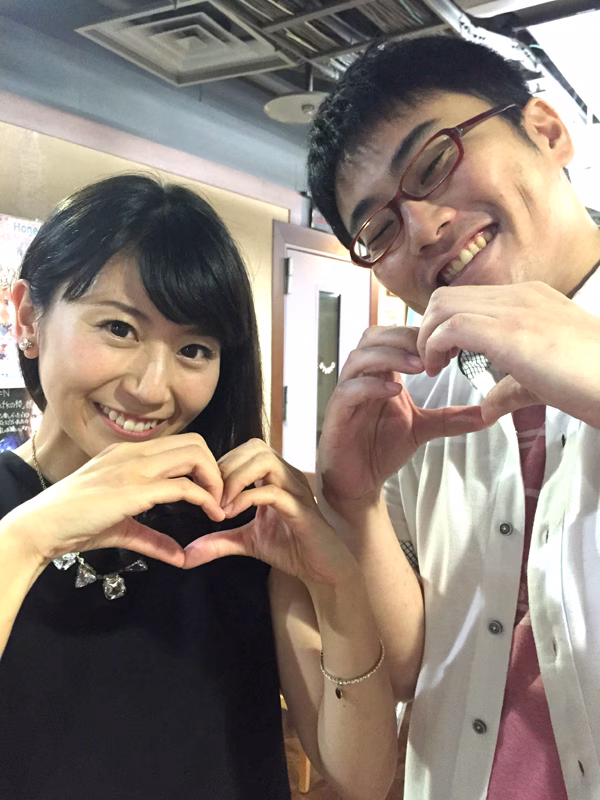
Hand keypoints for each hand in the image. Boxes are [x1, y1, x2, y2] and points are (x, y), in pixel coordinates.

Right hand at [6, 433, 225, 566]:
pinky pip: (183, 486)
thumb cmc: (75, 523)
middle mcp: (134, 453)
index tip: (211, 493)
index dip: (203, 466)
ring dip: (215, 480)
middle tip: (220, 498)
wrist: (41, 527)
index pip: (181, 444)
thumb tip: (180, 556)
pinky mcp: (134, 489)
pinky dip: (205, 499)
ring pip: (194, 455)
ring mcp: (134, 467)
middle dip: (216, 469)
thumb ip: (153, 538)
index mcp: (129, 454)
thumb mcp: (122, 527)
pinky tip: (211, 514)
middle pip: (195, 443)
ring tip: (219, 506)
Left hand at [183, 439, 356, 586]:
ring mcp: (297, 490)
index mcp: (275, 477)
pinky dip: (248, 498)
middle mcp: (288, 476)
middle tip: (210, 495)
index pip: (246, 450)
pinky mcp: (302, 510)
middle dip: (226, 467)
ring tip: (221, 504)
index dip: (222, 464)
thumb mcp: (247, 542)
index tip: (204, 489)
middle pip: (254, 447)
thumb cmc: (290, 548)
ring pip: (265, 461)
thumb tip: (186, 555)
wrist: (322, 569)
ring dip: (236, 479)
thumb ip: (219, 541)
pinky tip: (232, 514)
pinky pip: (273, 492)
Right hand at [317, 325, 486, 513]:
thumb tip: (487, 415)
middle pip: (373, 336)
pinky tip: (395, 390)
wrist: (359, 481)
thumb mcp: (423, 428)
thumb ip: (450, 417)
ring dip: (389, 356)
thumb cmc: (382, 448)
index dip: (417, 335)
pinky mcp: (336, 413)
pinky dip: (371, 385)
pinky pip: (350, 389)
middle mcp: (361, 377)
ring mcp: (346, 393)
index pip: (392, 336)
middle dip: (403, 337)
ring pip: (359, 357)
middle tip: (432, 350)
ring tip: (419, 366)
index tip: (446, 345)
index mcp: (380, 373)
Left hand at [417, 282, 599, 427]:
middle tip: (430, 360)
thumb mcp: (542, 381)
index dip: (444, 324)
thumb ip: (511, 389)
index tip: (440, 353)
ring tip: (431, 366)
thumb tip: (489, 407)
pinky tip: (438, 369)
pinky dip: (434, 346)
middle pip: (447, 296)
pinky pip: (452, 326)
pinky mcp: (509, 331)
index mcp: (530, 299)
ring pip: (443, 305)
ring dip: (426, 337)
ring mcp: (515, 310)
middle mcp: (519, 296)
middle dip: (427, 328)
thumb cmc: (591, 382)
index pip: (468, 297)